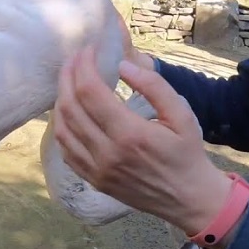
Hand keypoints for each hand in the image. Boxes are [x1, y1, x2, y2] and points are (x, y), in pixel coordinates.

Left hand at [53, 47, 234, 248]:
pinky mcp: (92, 179)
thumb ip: (153, 86)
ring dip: (60, 99)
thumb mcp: (181, 114)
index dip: (83, 66)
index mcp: (130, 134)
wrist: (188, 198)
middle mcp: (107, 153)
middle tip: (74, 60)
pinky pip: (65, 149)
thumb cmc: (187, 152)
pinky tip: (68, 110)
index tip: (87, 50)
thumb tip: (122, 65)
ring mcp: (96, 169)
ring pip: (62, 128)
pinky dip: (61, 126)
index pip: (90, 92)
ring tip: (68, 81)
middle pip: (70, 107)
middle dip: (67, 76)